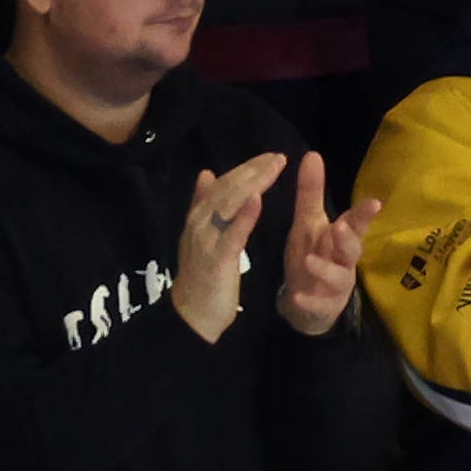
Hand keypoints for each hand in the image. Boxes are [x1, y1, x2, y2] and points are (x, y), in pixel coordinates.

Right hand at [171, 149, 279, 342]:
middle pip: (227, 189)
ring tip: (272, 167)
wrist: (192, 314)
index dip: (246, 169)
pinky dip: (243, 215)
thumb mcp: (205, 237)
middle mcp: (200, 223)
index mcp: (200, 217)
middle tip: (278, 156)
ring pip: (227, 204)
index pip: (224, 185)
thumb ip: (205, 206)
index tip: (269, 157)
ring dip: (251, 183)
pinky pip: (231, 233)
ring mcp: (206, 240)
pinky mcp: (216, 259)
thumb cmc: (204, 276)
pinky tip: (257, 199)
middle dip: (253, 170)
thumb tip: (206, 174)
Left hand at [277, 154, 379, 335]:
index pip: (354, 223)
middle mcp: (343, 261)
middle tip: (340, 227)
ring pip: (338, 277)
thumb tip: (313, 154)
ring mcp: (335, 285)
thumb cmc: (314, 255)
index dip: (363, 214)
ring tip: (311, 261)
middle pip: (352, 249)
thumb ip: (311, 192)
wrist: (307, 301)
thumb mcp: (308, 223)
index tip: (374, 203)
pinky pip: (318, 305)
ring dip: (326, 269)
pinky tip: (298, 297)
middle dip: (348, 239)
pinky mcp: (323, 306)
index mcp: (340, 239)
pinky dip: (309, 301)